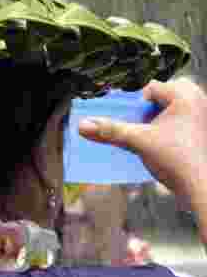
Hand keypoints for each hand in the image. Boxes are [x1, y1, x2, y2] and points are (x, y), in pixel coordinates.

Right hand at [77, 77, 206, 211]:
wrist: (203, 188)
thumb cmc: (177, 159)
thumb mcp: (137, 141)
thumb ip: (110, 130)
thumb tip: (82, 125)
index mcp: (185, 95)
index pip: (151, 89)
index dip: (137, 104)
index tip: (133, 121)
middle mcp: (199, 101)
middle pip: (164, 95)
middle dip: (150, 108)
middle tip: (143, 124)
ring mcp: (203, 117)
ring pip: (173, 108)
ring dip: (158, 119)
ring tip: (152, 135)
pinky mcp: (203, 132)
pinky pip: (182, 120)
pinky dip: (169, 128)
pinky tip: (163, 144)